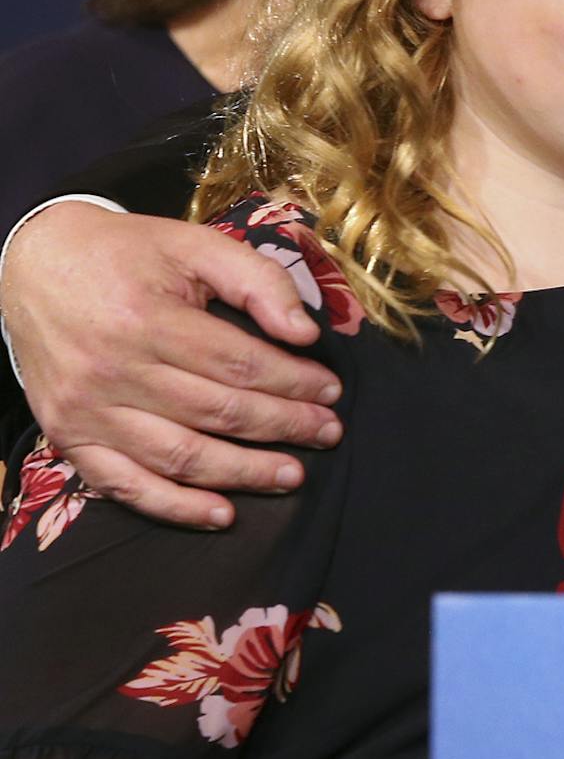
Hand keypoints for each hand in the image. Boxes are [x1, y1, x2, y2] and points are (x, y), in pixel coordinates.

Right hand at [1, 202, 343, 527]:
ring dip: (243, 472)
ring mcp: (86, 411)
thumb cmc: (128, 254)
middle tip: (328, 433)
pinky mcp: (68, 437)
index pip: (240, 364)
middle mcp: (113, 371)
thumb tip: (305, 332)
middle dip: (283, 426)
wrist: (36, 266)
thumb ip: (257, 280)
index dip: (293, 382)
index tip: (332, 391)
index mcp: (147, 319)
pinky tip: (222, 513)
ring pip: (179, 456)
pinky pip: (124, 486)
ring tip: (292, 475)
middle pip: (217, 412)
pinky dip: (175, 507)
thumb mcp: (196, 245)